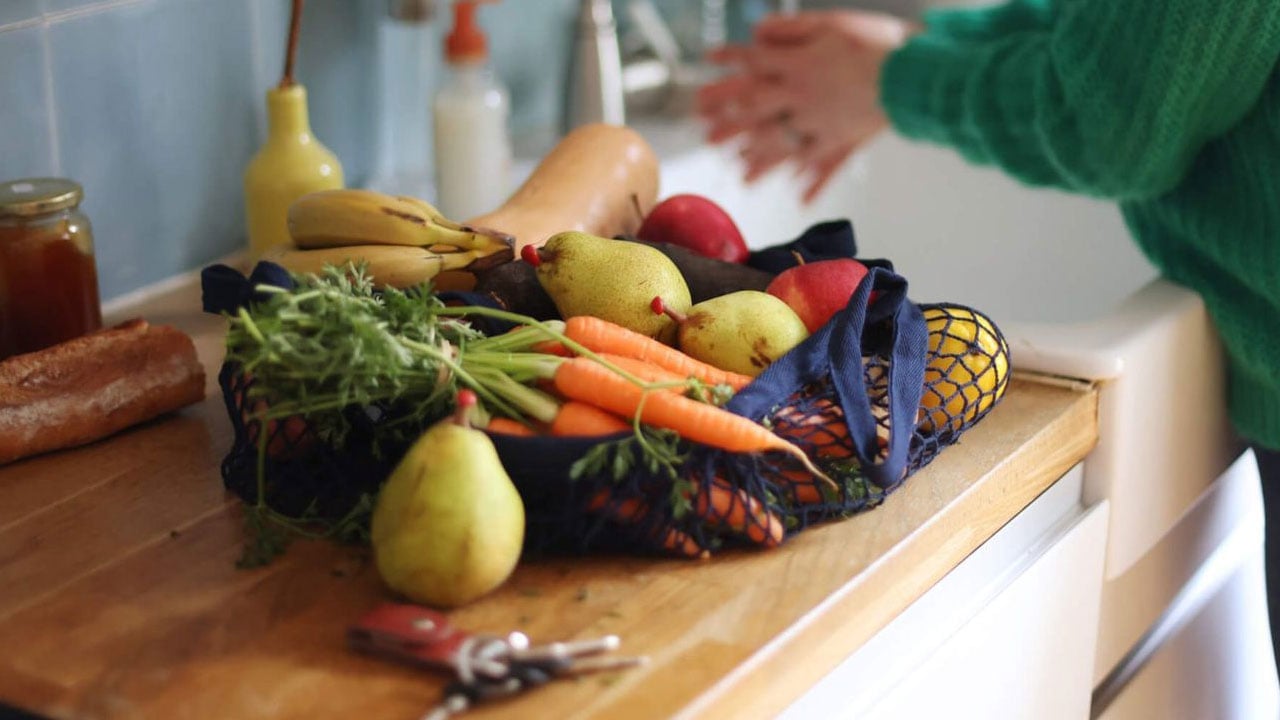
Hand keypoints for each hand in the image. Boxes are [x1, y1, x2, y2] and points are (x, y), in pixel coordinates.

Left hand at [697, 11, 915, 202]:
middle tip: (707, 138)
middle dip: (730, 124)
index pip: (753, 65)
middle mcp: (800, 99)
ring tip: (741, 175)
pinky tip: (800, 197)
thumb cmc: (874, 43)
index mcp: (796, 67)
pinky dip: (812, 181)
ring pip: (781, 145)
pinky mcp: (842, 139)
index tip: (710, 61)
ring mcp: (819, 123)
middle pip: (756, 112)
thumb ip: (789, 30)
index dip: (730, 61)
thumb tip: (757, 34)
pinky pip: (822, 163)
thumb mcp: (828, 23)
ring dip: (759, 161)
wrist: (910, 73)